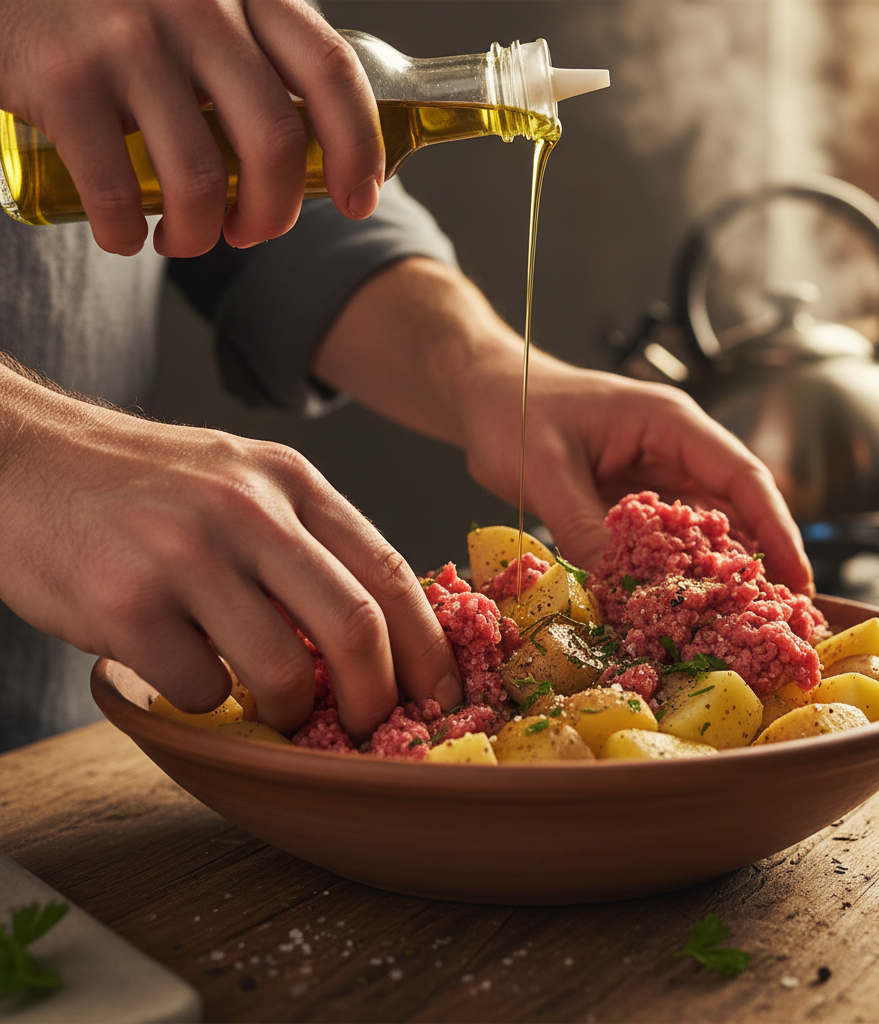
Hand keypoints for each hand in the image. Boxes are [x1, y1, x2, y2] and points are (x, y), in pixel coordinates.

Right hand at [0, 0, 382, 255]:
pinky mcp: (63, 76)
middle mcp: (195, 3)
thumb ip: (254, 55)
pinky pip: (118, 192)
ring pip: (199, 181)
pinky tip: (122, 235)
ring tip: (183, 238)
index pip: (331, 71)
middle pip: (276, 143)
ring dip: (198, 236)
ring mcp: (126, 36)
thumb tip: (323, 150)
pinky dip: (125, 235)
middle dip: (274, 214)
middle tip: (251, 232)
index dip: (359, 147)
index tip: (360, 199)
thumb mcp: (202, 8)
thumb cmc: (118, 8)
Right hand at [0, 366, 460, 739]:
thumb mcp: (242, 481)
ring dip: (289, 709)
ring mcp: (185, 556)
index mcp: (288, 481)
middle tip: (374, 726)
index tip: (442, 690)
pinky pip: (199, 689)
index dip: (427, 643)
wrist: (23, 458)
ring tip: (273, 704)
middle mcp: (246, 511)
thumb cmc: (144, 484)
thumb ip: (307, 540)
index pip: (387, 569)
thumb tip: (377, 629)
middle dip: (378, 696)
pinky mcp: (126, 605)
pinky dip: (206, 701)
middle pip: (354, 625)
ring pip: (281, 672)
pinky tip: (185, 667)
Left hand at [462, 358, 815, 595]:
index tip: (797, 577)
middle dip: (758, 558)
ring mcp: (652, 473)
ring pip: (703, 525)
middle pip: (734, 505)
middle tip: (775, 617)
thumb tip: (618, 589)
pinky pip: (664, 538)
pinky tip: (680, 605)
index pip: (741, 474)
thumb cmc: (512, 406)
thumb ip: (582, 525)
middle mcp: (671, 446)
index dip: (776, 527)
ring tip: (739, 621)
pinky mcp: (629, 498)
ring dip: (719, 569)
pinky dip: (675, 569)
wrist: (483, 392)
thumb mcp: (544, 468)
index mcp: (667, 422)